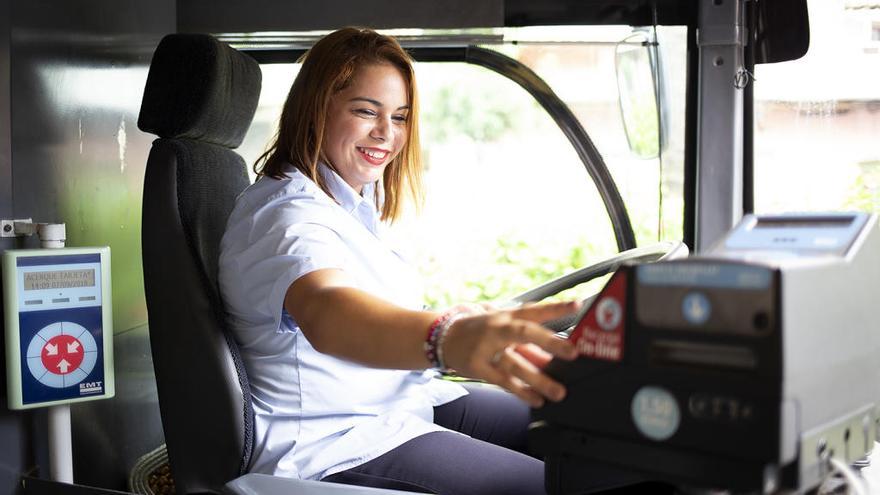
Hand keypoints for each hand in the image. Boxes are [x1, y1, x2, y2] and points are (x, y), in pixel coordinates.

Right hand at [440, 301, 579, 407]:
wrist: (444, 337)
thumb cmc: (481, 332)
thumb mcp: (504, 331)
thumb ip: (529, 345)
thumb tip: (555, 360)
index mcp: (507, 316)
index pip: (534, 309)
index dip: (556, 307)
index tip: (577, 305)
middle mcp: (497, 329)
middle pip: (525, 333)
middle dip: (550, 342)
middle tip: (573, 353)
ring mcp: (485, 348)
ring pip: (515, 364)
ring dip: (539, 379)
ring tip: (559, 392)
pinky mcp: (477, 367)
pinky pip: (502, 381)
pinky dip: (521, 391)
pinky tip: (536, 400)